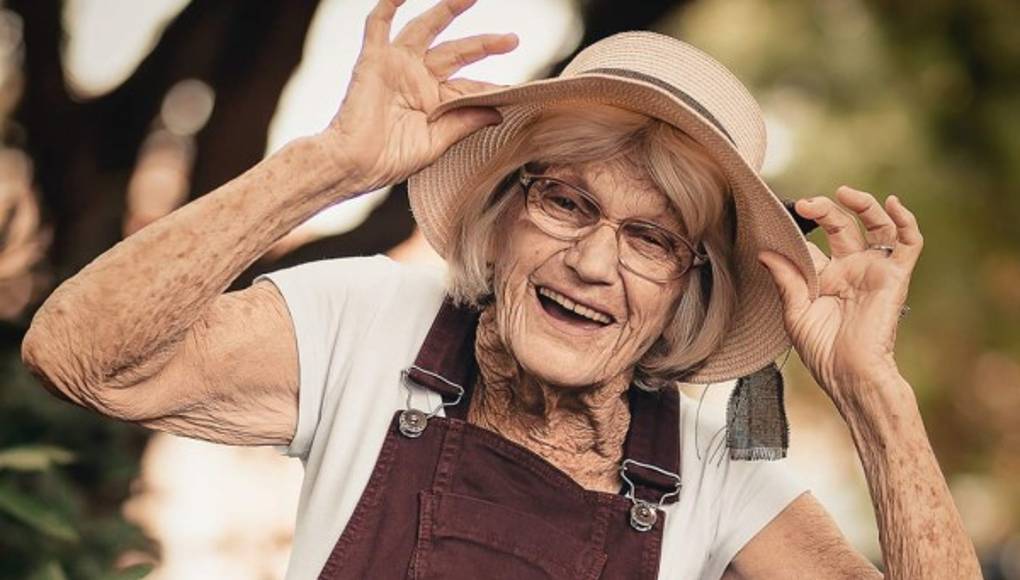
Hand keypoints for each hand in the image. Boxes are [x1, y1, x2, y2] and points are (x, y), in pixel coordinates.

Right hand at [321, 0, 517, 192]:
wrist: (355, 164)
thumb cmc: (391, 160)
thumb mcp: (438, 143)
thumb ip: (466, 121)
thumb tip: (498, 111)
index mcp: (435, 101)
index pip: (470, 86)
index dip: (493, 87)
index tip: (517, 89)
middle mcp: (418, 78)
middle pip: (458, 52)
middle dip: (485, 44)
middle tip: (512, 39)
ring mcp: (397, 66)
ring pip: (426, 29)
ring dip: (446, 10)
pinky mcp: (374, 59)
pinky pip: (379, 24)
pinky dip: (388, 5)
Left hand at [757, 186, 923, 405]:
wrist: (848, 373)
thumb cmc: (821, 350)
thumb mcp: (794, 311)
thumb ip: (785, 279)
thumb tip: (764, 252)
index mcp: (824, 277)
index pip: (812, 241)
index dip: (798, 229)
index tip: (777, 219)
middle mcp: (849, 269)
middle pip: (841, 226)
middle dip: (825, 210)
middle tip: (807, 203)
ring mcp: (873, 270)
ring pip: (876, 226)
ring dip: (864, 205)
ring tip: (844, 193)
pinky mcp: (895, 276)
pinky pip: (909, 243)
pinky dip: (906, 221)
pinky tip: (894, 204)